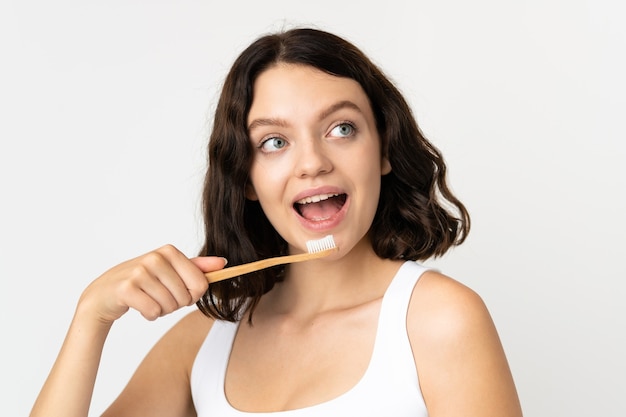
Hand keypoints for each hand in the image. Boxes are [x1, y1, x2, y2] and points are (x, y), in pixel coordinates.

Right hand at [77, 245, 225, 324]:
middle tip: (158, 296)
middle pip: (186, 297)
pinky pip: (153, 312)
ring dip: (161, 310)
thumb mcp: (170, 270)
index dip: (192, 295)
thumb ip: (197, 267)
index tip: (179, 291)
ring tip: (148, 300)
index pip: (201, 284)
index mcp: (169, 251)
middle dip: (175, 304)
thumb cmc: (141, 282)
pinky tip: (139, 306)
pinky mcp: (127, 288)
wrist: (104, 294)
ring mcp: (139, 271)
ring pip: (170, 305)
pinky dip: (149, 315)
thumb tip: (223, 262)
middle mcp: (155, 257)